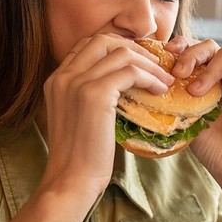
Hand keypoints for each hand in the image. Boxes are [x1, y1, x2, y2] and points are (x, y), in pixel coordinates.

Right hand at [40, 34, 172, 200]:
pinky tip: (160, 91)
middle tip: (156, 66)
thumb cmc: (79, 159)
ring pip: (121, 53)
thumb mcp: (78, 119)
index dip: (116, 48)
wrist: (70, 180)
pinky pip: (130, 72)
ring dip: (149, 65)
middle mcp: (63, 76)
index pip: (88, 46)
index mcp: (56, 80)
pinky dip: (150, 78)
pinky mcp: (94, 95)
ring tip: (165, 81)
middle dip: (135, 49)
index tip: (138, 62)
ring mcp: (77, 83)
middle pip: (104, 40)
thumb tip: (119, 89)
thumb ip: (88, 98)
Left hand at [165, 37, 221, 188]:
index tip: (165, 54)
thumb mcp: (186, 121)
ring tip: (198, 91)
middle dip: (192, 54)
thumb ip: (175, 100)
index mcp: (207, 83)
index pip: (195, 51)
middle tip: (179, 73)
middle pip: (210, 46)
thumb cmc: (212, 151)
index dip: (181, 46)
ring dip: (210, 67)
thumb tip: (149, 84)